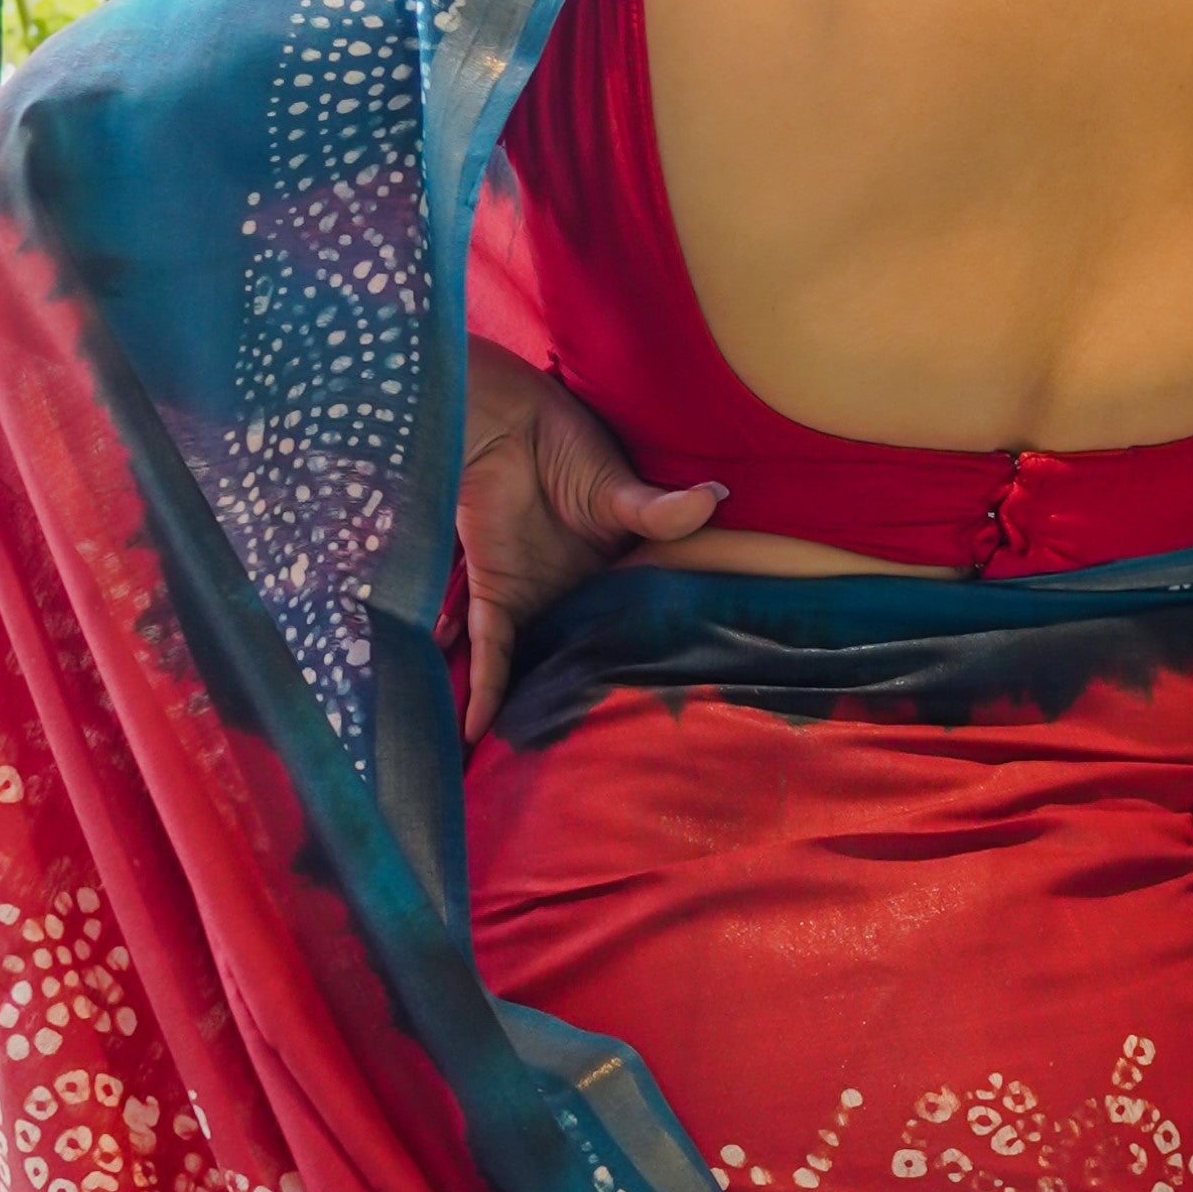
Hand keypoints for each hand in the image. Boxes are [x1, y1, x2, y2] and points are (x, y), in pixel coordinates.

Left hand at [461, 340, 721, 739]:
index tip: (656, 722)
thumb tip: (715, 496)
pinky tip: (477, 729)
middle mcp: (569, 596)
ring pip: (531, 665)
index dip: (634, 673)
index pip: (623, 632)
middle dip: (575, 706)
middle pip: (575, 659)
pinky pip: (491, 651)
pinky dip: (484, 687)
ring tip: (525, 765)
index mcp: (609, 576)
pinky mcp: (495, 593)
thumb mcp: (620, 489)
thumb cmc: (566, 447)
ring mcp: (531, 599)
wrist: (506, 425)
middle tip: (587, 766)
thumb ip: (659, 510)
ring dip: (525, 707)